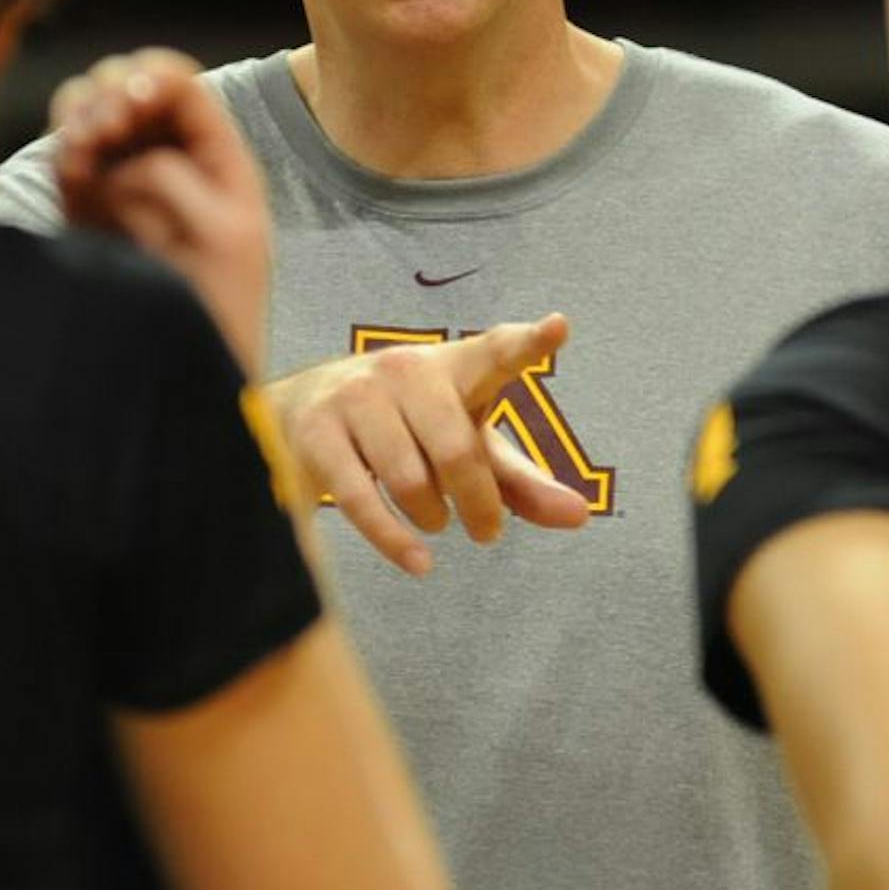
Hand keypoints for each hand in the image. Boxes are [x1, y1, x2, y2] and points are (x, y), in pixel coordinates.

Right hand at [52, 49, 270, 377]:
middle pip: (123, 85)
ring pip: (85, 113)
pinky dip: (63, 152)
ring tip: (84, 148)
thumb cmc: (223, 301)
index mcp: (214, 152)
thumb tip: (110, 158)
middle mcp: (164, 153)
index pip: (176, 84)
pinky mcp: (83, 204)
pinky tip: (72, 168)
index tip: (132, 105)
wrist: (189, 362)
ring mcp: (120, 174)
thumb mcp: (222, 232)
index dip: (148, 78)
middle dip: (106, 94)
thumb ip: (173, 177)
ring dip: (78, 116)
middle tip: (100, 132)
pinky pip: (64, 158)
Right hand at [268, 314, 589, 574]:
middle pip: (458, 448)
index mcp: (456, 365)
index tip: (559, 328)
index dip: (529, 342)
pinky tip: (418, 561)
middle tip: (488, 531)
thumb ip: (522, 483)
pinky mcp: (317, 431)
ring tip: (437, 521)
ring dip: (432, 516)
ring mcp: (358, 396)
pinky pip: (359, 499)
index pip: (498, 350)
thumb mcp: (471, 446)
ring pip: (410, 478)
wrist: (307, 410)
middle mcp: (407, 370)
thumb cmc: (411, 429)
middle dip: (478, 501)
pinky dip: (394, 540)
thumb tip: (581, 516)